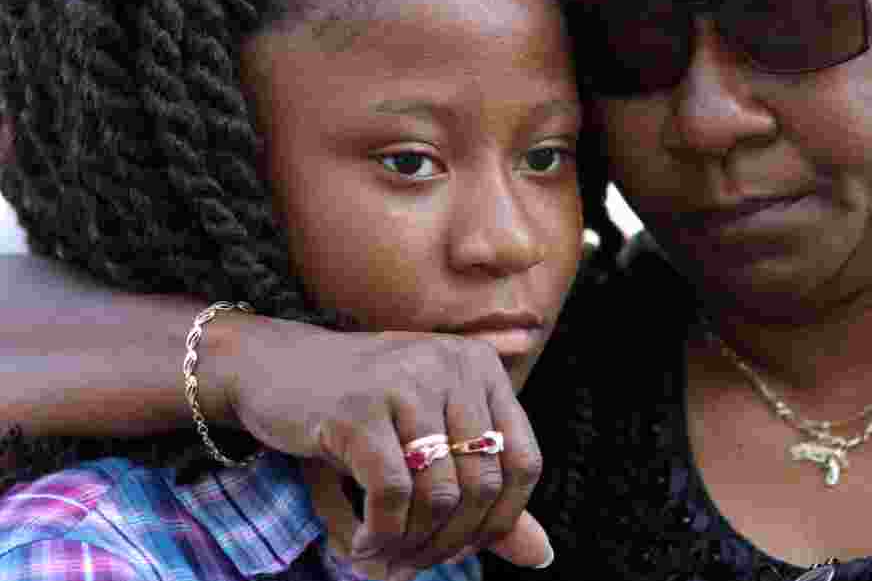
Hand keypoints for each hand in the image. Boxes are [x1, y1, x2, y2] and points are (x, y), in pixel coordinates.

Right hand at [203, 314, 549, 575]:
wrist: (273, 369)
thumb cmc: (360, 408)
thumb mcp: (428, 438)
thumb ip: (485, 494)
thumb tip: (543, 556)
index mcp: (480, 367)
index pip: (524, 462)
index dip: (501, 520)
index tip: (463, 545)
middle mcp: (451, 365)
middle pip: (482, 486)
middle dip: (450, 542)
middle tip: (414, 565)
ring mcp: (406, 383)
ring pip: (439, 496)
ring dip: (413, 546)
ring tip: (385, 560)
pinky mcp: (359, 409)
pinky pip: (393, 495)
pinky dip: (380, 535)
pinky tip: (361, 546)